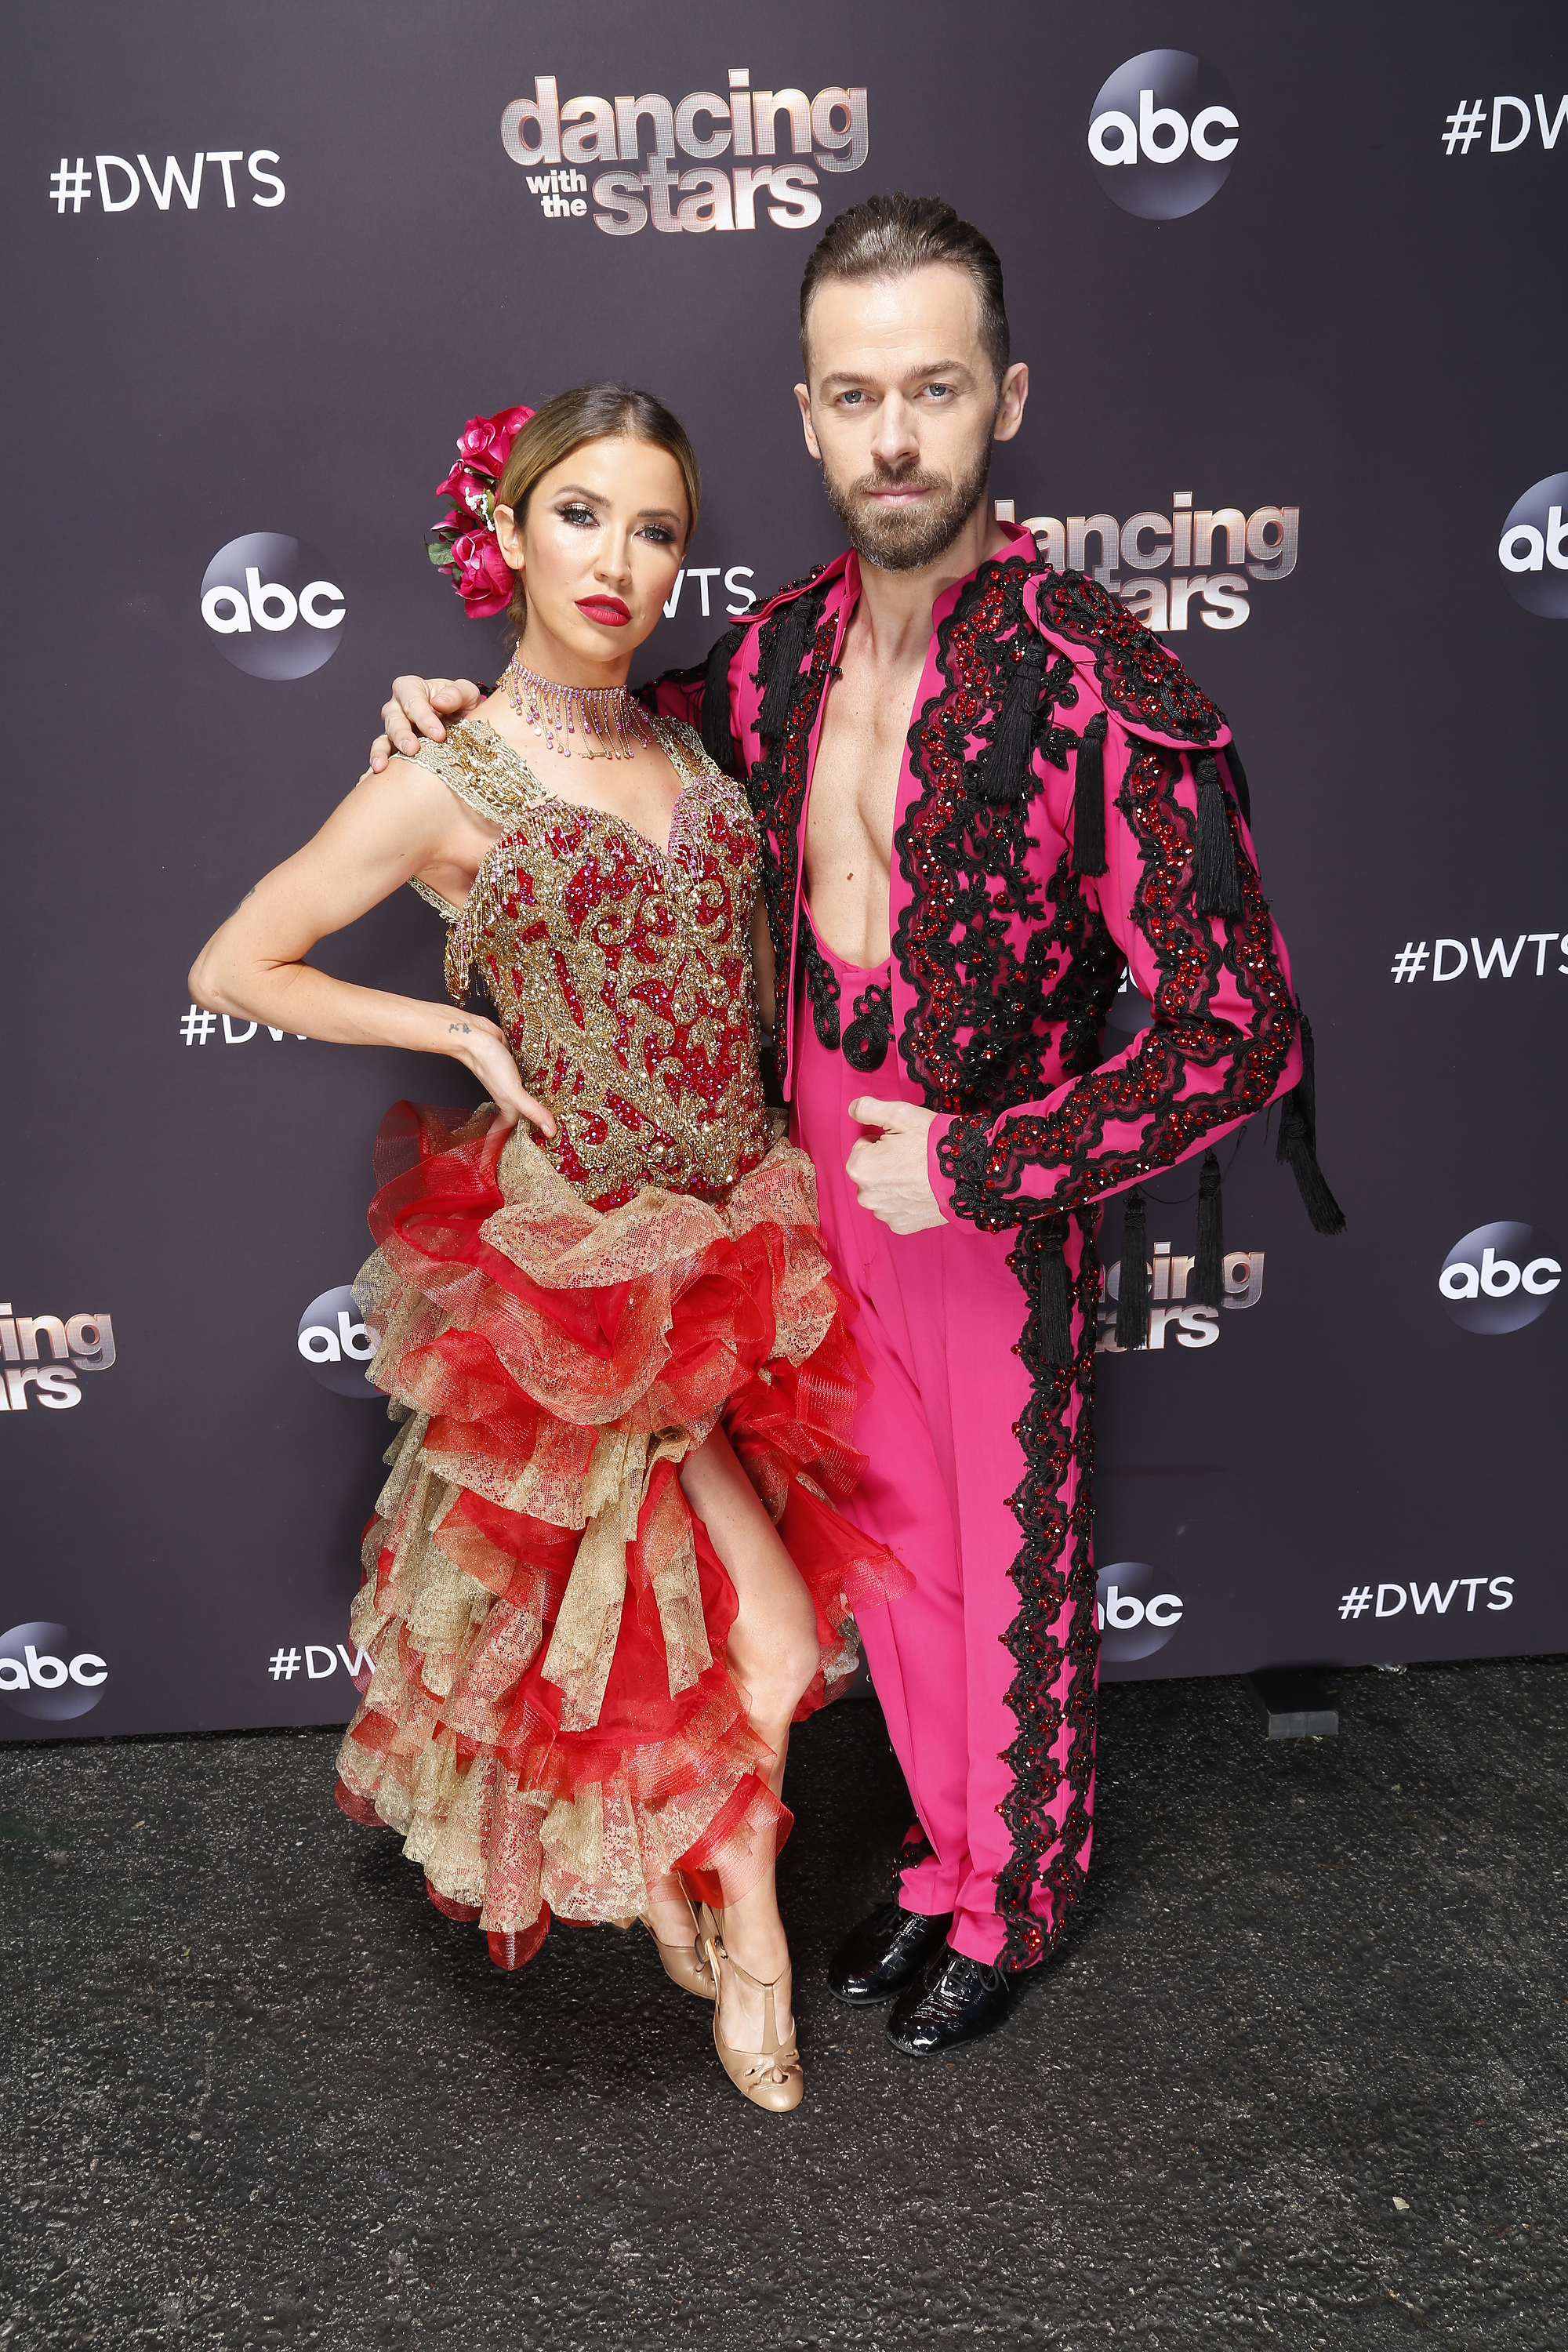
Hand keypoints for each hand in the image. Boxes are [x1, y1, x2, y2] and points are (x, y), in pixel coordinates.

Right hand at [369, 676, 484, 770]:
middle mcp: (398, 708)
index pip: (413, 700)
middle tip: (412, 750)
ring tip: (382, 767)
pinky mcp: (393, 751)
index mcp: (413, 690)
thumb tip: (439, 702)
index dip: (424, 717)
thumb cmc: (462, 706)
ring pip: (383, 739)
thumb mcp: (467, 694)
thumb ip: (456, 694)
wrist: (465, 727)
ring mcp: (393, 731)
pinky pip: (381, 759)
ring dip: (381, 752)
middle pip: (393, 719)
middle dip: (401, 734)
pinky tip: (369, 780)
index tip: (439, 735)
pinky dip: (374, 769)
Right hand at [442, 1013, 556, 1138]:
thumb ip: (532, 1111)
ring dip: (536, 1098)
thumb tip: (550, 1132)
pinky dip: (538, 1076)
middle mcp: (509, 1094)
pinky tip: (549, 1075)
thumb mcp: (513, 1092)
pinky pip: (528, 1074)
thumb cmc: (489, 1064)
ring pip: (526, 1093)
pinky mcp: (515, 1062)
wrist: (475, 1035)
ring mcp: (512, 1078)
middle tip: (543, 1132)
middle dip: (528, 1123)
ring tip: (552, 1107)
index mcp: (507, 1106)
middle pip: (520, 1113)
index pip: (506, 1131)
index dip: (503, 1144)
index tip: (504, 1158)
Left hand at [845, 1097, 943, 1231]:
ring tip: (918, 1174)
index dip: (883, 1140)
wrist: (968, 1173)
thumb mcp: (900, 1114)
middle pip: (870, 1171)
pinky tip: (921, 1191)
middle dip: (885, 1163)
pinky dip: (906, 1201)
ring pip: (882, 1191)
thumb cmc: (934, 1144)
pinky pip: (896, 1209)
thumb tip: (852, 1108)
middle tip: (911, 1157)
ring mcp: (883, 1213)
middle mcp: (865, 1195)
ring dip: (895, 1183)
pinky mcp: (900, 1225)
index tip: (902, 1142)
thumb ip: (868, 1108)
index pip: (863, 1146)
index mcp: (859, 1167)